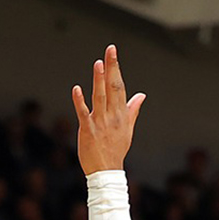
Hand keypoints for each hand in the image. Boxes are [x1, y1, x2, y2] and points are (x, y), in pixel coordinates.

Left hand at [71, 44, 145, 174]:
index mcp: (122, 114)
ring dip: (99, 80)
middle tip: (110, 49)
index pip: (120, 86)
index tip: (113, 53)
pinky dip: (80, 101)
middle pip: (113, 87)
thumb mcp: (128, 128)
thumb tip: (141, 95)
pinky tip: (77, 89)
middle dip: (112, 67)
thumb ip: (132, 109)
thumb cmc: (116, 149)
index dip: (116, 68)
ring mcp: (100, 122)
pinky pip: (84, 113)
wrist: (107, 170)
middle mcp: (113, 115)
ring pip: (100, 97)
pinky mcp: (88, 130)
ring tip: (98, 63)